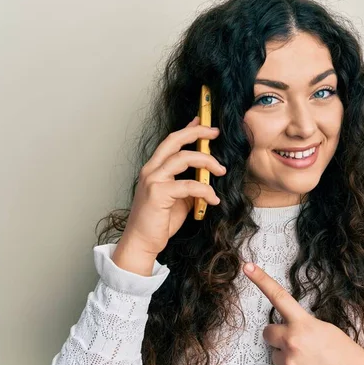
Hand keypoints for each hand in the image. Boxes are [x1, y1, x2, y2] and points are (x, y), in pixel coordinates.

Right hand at [113, 116, 225, 273]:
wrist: (142, 242)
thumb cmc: (159, 221)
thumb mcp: (178, 199)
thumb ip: (189, 185)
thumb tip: (206, 176)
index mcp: (154, 168)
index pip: (171, 141)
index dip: (188, 129)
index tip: (203, 122)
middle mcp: (151, 170)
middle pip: (175, 140)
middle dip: (197, 132)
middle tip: (215, 133)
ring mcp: (153, 180)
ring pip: (184, 158)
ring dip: (207, 161)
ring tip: (221, 170)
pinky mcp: (158, 193)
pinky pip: (189, 185)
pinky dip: (205, 190)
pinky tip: (214, 199)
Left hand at [242, 263, 363, 364]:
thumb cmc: (346, 355)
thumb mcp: (326, 330)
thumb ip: (304, 325)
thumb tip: (290, 327)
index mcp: (304, 324)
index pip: (278, 296)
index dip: (261, 280)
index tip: (248, 267)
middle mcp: (293, 341)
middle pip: (267, 332)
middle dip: (277, 336)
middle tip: (295, 342)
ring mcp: (289, 361)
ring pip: (273, 355)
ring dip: (285, 356)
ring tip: (307, 360)